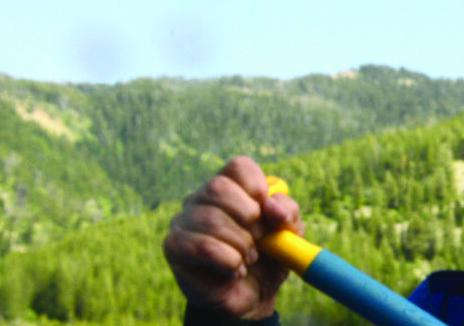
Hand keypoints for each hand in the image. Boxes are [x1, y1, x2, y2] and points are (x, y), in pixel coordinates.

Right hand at [161, 156, 301, 319]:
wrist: (253, 296)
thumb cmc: (269, 258)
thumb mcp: (289, 233)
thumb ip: (287, 213)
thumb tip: (271, 206)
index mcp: (231, 188)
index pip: (238, 167)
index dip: (257, 186)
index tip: (268, 210)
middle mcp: (201, 198)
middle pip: (219, 187)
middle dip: (248, 216)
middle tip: (260, 238)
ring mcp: (184, 221)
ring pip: (210, 219)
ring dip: (241, 243)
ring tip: (249, 258)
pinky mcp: (174, 247)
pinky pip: (202, 247)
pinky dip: (228, 261)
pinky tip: (234, 270)